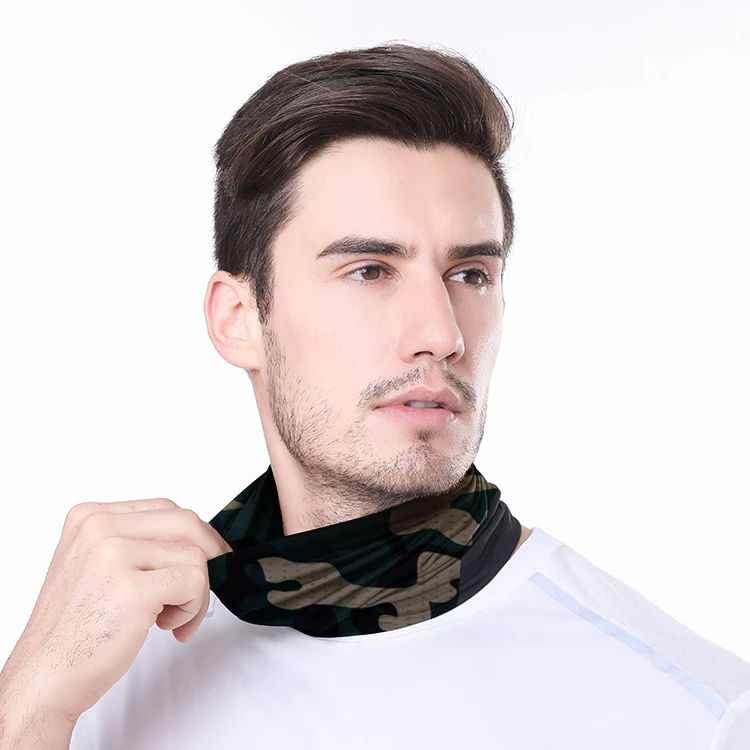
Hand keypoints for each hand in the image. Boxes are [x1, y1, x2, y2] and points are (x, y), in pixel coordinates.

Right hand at [1, 498, 232, 726]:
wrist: (45, 676)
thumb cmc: (77, 628)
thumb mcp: (99, 565)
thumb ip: (138, 543)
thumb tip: (198, 538)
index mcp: (90, 517)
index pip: (165, 509)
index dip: (194, 535)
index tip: (207, 557)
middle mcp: (99, 528)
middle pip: (186, 523)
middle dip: (207, 557)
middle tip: (200, 589)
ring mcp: (114, 555)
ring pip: (195, 555)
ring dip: (197, 592)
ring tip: (171, 618)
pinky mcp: (132, 588)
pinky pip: (195, 582)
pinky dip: (194, 608)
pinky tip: (169, 626)